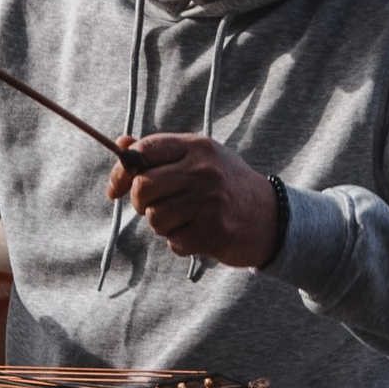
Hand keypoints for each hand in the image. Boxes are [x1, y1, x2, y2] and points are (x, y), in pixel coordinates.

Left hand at [108, 132, 281, 269]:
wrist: (272, 218)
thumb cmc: (228, 186)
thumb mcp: (201, 159)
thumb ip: (161, 153)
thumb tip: (120, 145)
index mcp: (198, 147)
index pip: (145, 150)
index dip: (122, 171)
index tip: (115, 188)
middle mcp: (203, 171)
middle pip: (143, 187)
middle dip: (141, 203)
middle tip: (156, 206)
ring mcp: (209, 202)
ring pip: (155, 218)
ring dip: (163, 225)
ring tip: (186, 219)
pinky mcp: (212, 232)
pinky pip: (173, 242)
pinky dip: (180, 242)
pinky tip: (200, 233)